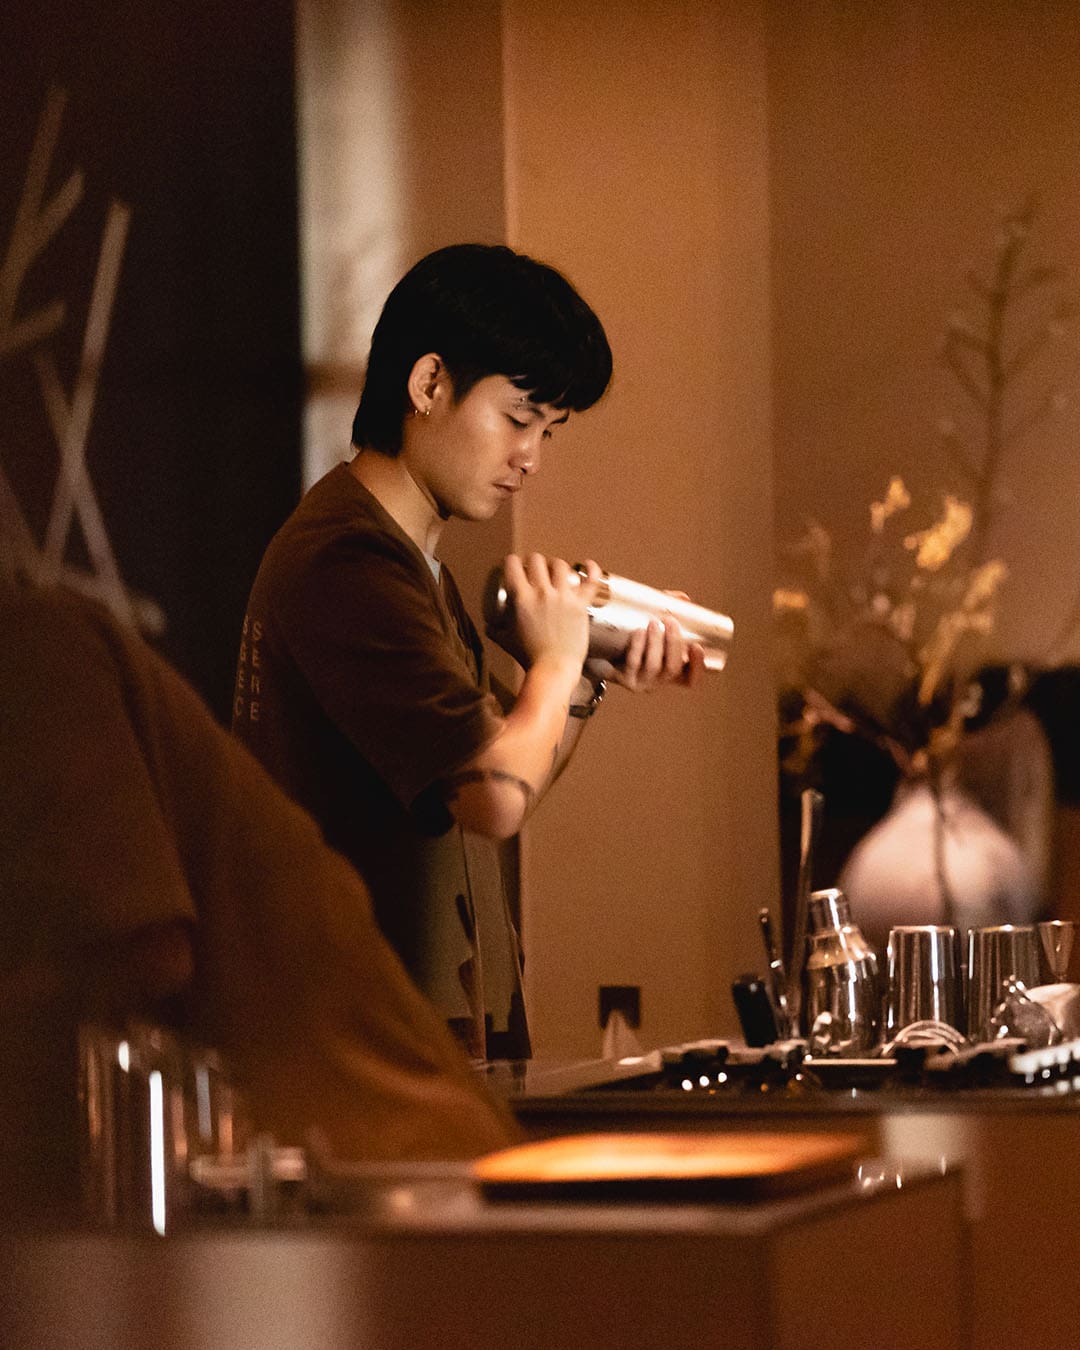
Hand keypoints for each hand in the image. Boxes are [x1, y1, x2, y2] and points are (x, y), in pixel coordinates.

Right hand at [502, 553, 598, 675]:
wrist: (554, 668)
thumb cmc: (529, 657)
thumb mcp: (505, 641)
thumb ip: (494, 630)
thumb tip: (489, 625)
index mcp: (521, 598)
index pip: (513, 565)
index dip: (513, 561)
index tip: (516, 566)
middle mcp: (542, 592)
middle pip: (537, 560)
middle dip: (534, 562)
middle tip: (536, 570)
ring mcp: (564, 596)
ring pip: (561, 565)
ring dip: (556, 565)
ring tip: (556, 572)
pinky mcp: (581, 604)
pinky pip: (591, 580)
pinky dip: (591, 570)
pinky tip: (587, 565)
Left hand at [585, 590, 705, 691]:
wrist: (603, 654)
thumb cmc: (635, 640)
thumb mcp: (654, 628)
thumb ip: (669, 612)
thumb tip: (683, 598)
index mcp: (671, 674)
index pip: (691, 679)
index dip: (698, 666)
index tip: (697, 646)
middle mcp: (659, 681)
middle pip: (673, 668)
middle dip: (674, 643)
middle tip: (671, 621)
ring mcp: (642, 682)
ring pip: (654, 666)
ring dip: (656, 643)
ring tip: (653, 623)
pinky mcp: (624, 679)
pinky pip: (633, 663)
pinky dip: (638, 646)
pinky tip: (638, 632)